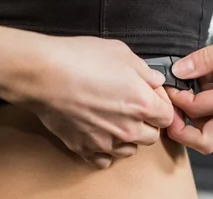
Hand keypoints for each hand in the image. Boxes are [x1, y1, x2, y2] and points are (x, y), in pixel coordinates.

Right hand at [17, 36, 173, 168]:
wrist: (45, 74)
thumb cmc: (81, 58)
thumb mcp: (121, 53)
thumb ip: (144, 71)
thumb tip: (154, 81)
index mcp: (142, 104)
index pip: (167, 116)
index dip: (161, 103)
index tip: (149, 94)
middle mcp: (128, 128)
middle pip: (151, 136)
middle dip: (146, 122)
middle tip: (132, 106)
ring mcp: (105, 141)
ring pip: (129, 150)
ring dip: (127, 137)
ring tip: (114, 119)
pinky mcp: (84, 148)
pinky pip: (103, 159)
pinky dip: (105, 150)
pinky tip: (99, 133)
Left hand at [165, 18, 212, 154]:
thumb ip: (208, 57)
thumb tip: (180, 68)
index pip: (197, 110)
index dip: (176, 98)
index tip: (167, 82)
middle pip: (205, 140)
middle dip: (181, 129)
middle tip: (169, 104)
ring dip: (195, 116)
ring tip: (188, 85)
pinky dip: (210, 106)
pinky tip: (206, 80)